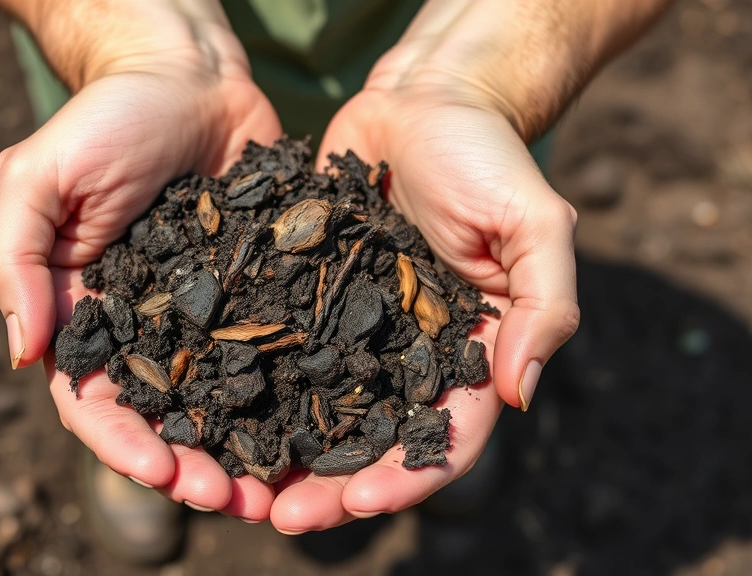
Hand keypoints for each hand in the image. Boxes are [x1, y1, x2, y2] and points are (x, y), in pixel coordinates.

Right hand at [0, 3, 280, 521]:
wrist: (188, 75)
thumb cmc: (106, 118)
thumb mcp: (37, 176)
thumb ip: (15, 260)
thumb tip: (22, 353)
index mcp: (85, 315)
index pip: (93, 401)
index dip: (121, 445)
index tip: (162, 474)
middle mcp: (146, 329)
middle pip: (163, 419)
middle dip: (191, 467)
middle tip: (233, 500)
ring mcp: (206, 317)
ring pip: (222, 402)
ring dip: (243, 451)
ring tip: (277, 490)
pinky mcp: (260, 294)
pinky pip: (272, 353)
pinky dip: (289, 397)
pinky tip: (319, 428)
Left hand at [269, 65, 579, 531]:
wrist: (425, 101)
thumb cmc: (486, 155)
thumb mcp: (533, 224)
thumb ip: (542, 307)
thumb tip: (520, 395)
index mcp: (466, 350)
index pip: (443, 435)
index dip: (406, 477)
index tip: (359, 502)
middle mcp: (407, 353)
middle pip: (372, 439)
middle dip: (333, 486)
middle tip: (282, 518)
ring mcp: (354, 328)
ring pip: (319, 409)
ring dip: (284, 455)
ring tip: (238, 487)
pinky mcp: (308, 296)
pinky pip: (278, 350)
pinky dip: (251, 387)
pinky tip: (210, 413)